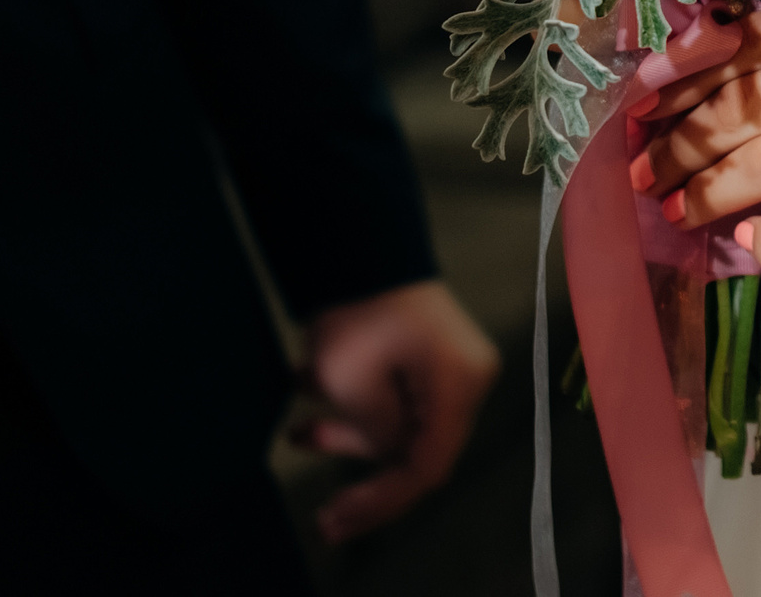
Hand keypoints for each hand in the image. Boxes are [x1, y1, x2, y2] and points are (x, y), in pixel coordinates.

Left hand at [292, 279, 499, 541]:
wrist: (356, 239)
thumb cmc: (357, 310)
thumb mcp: (353, 385)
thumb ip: (375, 435)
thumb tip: (384, 449)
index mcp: (458, 387)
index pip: (427, 467)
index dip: (381, 502)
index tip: (335, 521)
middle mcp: (464, 379)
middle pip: (416, 449)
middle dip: (361, 472)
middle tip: (321, 510)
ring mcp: (446, 365)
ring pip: (399, 424)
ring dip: (347, 432)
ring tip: (297, 433)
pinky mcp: (423, 353)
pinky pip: (393, 395)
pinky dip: (352, 404)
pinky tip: (305, 394)